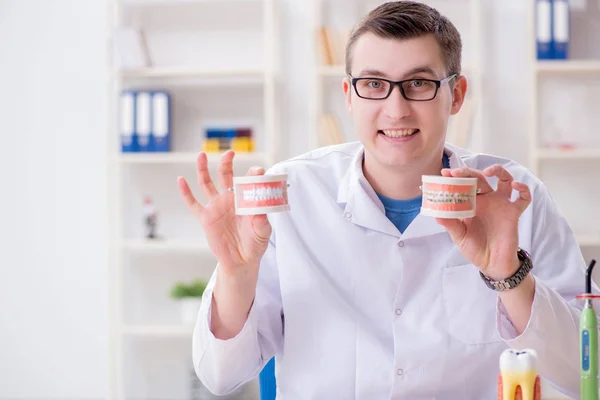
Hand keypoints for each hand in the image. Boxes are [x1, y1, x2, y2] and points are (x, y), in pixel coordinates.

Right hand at [176, 150, 271, 277]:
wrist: (242, 260)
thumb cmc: (255, 243)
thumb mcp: (263, 232)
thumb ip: (262, 221)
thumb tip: (260, 210)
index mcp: (245, 199)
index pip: (249, 181)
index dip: (253, 174)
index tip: (258, 171)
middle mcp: (230, 199)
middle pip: (225, 176)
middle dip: (227, 163)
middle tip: (230, 153)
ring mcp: (216, 207)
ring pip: (207, 184)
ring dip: (203, 169)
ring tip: (201, 155)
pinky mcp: (205, 218)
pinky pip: (193, 204)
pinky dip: (186, 192)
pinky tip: (181, 180)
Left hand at [435, 165, 531, 279]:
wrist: (492, 264)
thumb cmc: (474, 249)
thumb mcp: (459, 236)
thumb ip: (451, 225)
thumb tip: (437, 215)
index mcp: (471, 203)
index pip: (464, 184)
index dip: (455, 177)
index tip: (445, 173)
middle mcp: (486, 200)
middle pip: (480, 178)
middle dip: (468, 172)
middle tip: (456, 172)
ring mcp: (501, 204)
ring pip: (504, 179)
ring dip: (498, 171)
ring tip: (488, 172)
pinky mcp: (513, 213)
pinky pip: (524, 198)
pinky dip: (523, 189)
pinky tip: (516, 185)